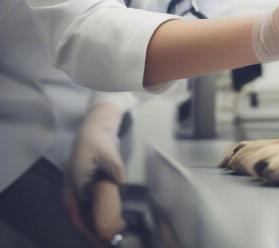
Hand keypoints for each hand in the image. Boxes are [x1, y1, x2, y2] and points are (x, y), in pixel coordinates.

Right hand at [66, 102, 126, 241]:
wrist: (94, 128)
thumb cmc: (99, 141)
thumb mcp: (109, 153)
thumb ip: (114, 168)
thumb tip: (121, 184)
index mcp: (75, 182)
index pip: (78, 213)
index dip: (88, 228)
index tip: (100, 238)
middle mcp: (71, 188)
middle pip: (76, 216)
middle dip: (88, 231)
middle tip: (102, 242)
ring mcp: (74, 187)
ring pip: (78, 213)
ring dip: (89, 224)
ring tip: (102, 236)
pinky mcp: (80, 185)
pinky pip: (82, 205)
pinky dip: (89, 215)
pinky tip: (101, 220)